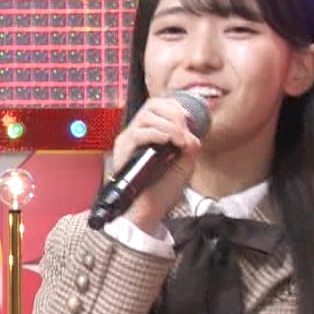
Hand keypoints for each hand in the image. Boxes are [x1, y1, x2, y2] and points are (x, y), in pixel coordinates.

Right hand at [110, 95, 201, 231]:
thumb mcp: (185, 162)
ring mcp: (128, 140)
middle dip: (173, 113)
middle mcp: (137, 133)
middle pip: (152, 105)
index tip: (188, 119)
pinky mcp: (123, 150)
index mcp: (150, 133)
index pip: (159, 105)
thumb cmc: (162, 189)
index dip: (175, 107)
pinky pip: (138, 133)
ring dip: (168, 125)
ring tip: (178, 140)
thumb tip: (191, 132)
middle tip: (184, 131)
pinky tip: (168, 142)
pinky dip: (157, 134)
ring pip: (146, 116)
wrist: (149, 209)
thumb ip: (190, 143)